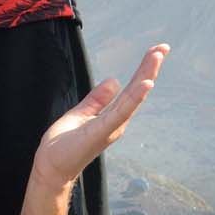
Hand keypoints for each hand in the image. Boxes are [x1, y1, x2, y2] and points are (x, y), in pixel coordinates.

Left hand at [33, 43, 166, 189]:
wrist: (51, 168)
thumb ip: (97, 100)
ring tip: (156, 57)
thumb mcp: (80, 114)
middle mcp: (117, 121)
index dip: (144, 69)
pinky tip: (145, 84)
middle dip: (149, 67)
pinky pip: (120, 112)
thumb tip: (114, 80)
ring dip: (145, 76)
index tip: (156, 50)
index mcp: (112, 115)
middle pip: (137, 90)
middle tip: (163, 47)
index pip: (131, 88)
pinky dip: (134, 98)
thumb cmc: (64, 145)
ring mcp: (111, 127)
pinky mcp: (101, 132)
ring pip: (132, 98)